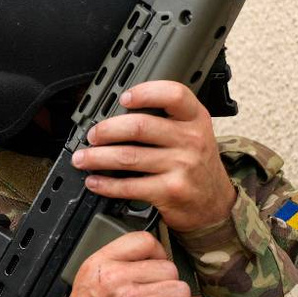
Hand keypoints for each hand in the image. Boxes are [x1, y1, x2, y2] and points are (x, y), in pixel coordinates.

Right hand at [31, 232, 208, 296]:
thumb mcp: (86, 282)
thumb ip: (111, 266)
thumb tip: (145, 259)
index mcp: (100, 265)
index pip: (143, 241)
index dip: (157, 252)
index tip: (157, 263)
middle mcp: (117, 279)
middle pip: (166, 266)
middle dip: (168, 281)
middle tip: (159, 294)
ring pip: (178, 287)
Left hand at [70, 81, 236, 231]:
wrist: (215, 204)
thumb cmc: (197, 164)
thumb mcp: (194, 133)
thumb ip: (167, 119)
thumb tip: (118, 114)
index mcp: (195, 118)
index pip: (174, 94)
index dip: (145, 92)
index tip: (123, 97)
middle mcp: (191, 140)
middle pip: (139, 126)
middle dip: (106, 130)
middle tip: (92, 135)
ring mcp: (182, 166)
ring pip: (128, 157)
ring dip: (97, 158)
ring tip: (82, 158)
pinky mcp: (170, 191)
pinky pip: (129, 186)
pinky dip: (106, 184)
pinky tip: (95, 181)